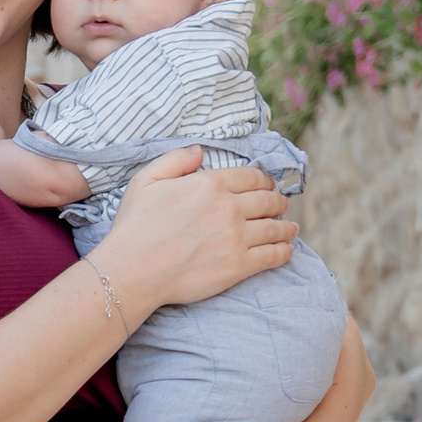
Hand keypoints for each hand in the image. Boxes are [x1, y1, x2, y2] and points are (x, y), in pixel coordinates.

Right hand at [93, 148, 294, 314]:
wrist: (131, 271)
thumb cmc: (133, 227)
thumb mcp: (144, 181)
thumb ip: (174, 160)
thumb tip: (200, 150)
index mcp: (209, 184)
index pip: (252, 177)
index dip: (265, 181)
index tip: (269, 186)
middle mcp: (228, 208)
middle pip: (268, 201)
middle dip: (279, 202)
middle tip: (281, 205)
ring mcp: (236, 237)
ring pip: (275, 228)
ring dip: (286, 227)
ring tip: (290, 229)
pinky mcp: (238, 266)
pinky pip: (272, 255)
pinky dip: (284, 251)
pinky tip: (287, 249)